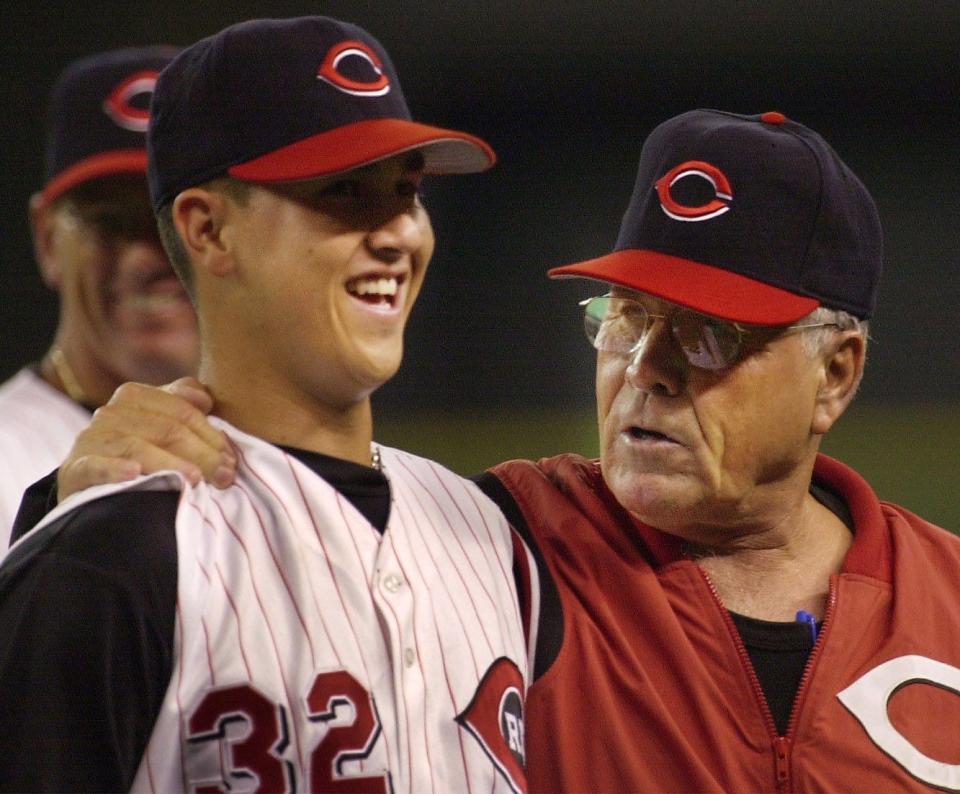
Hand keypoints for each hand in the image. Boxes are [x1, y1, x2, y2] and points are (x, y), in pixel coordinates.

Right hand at [57, 377, 236, 501]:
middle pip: (167, 430)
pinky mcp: (75, 469)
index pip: (183, 412)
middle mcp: (112, 413)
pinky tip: (134, 474)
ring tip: (196, 481)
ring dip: (171, 464)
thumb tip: (206, 399)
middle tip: (225, 476)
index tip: (232, 461)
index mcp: (135, 396)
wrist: (86, 482)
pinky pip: (95, 466)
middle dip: (202, 454)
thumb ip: (184, 402)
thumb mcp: (160, 420)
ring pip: (139, 448)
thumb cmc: (136, 449)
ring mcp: (92, 440)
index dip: (212, 436)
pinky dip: (115, 469)